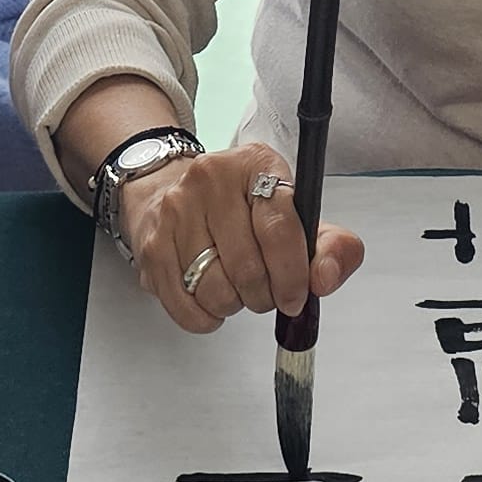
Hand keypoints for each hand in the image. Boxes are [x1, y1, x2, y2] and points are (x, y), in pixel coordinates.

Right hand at [117, 140, 361, 336]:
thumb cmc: (241, 207)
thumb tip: (326, 277)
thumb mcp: (293, 212)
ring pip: (215, 290)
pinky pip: (185, 306)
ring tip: (236, 287)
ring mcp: (177, 210)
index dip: (292, 274)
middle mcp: (212, 179)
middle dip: (264, 295)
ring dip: (234, 304)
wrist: (171, 189)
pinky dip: (205, 317)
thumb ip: (329, 245)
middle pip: (247, 267)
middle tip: (267, 291)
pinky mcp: (152, 243)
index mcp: (256, 164)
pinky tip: (210, 299)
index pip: (278, 228)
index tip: (297, 296)